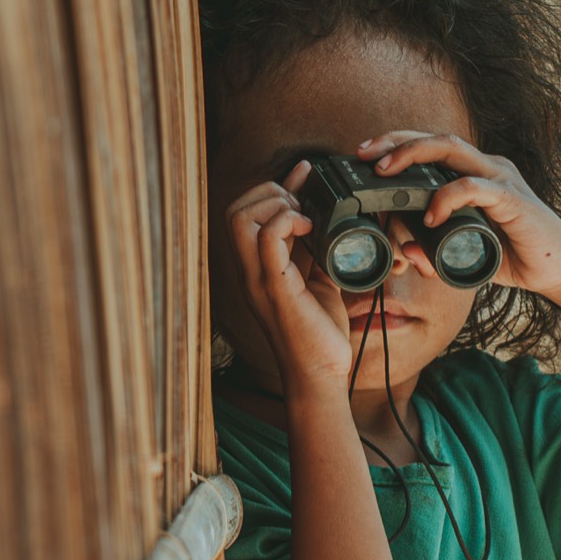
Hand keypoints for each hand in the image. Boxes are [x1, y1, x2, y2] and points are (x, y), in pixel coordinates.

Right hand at [225, 161, 351, 385]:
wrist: (322, 375)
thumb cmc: (319, 333)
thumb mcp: (318, 280)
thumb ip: (314, 250)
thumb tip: (325, 218)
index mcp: (256, 268)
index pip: (244, 213)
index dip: (271, 189)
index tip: (303, 183)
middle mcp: (249, 271)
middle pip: (235, 209)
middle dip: (269, 192)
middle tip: (303, 204)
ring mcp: (258, 279)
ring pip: (241, 218)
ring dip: (275, 204)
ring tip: (305, 215)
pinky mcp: (276, 288)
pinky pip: (268, 239)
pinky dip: (288, 221)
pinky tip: (311, 228)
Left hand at [356, 132, 560, 302]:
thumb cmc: (517, 256)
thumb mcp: (468, 249)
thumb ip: (439, 247)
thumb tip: (408, 252)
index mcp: (477, 174)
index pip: (433, 148)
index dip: (398, 145)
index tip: (365, 155)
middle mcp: (488, 168)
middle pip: (437, 138)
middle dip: (396, 141)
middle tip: (364, 154)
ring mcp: (501, 179)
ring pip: (452, 150)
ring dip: (413, 156)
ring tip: (385, 173)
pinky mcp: (513, 199)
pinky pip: (473, 187)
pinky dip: (447, 198)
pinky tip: (430, 216)